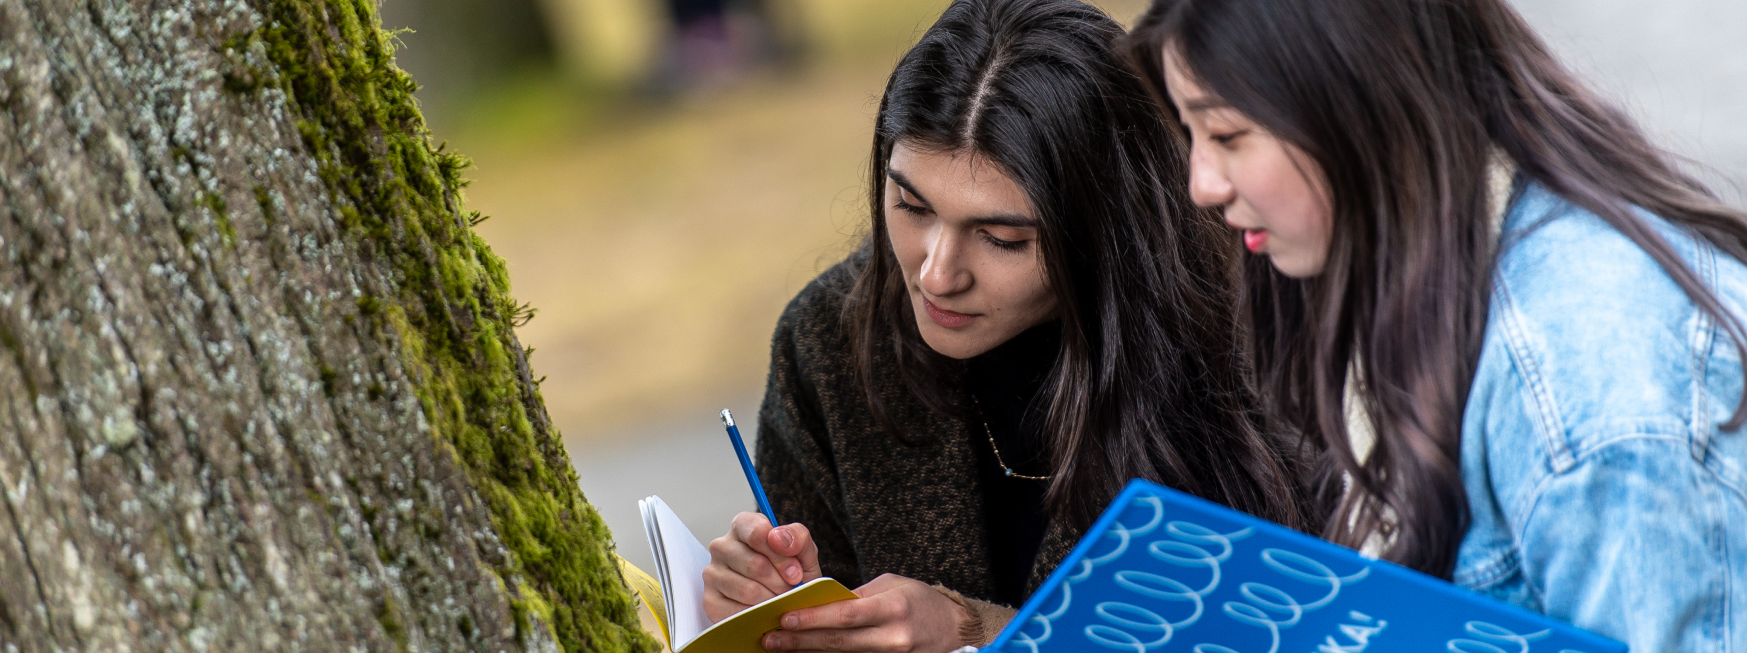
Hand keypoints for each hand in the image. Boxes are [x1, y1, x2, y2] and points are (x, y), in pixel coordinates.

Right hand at [703, 512, 821, 621]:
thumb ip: (798, 538)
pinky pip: (737, 611)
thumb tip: (779, 538)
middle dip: (780, 583)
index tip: (795, 573)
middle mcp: (721, 546)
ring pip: (747, 590)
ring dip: (771, 600)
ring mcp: (712, 572)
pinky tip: (764, 611)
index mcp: (743, 526)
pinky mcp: (710, 599)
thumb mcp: (803, 552)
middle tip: (790, 591)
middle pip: (755, 564)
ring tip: (779, 600)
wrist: (783, 600)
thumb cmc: (790, 572)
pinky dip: (757, 616)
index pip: (757, 533)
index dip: (781, 556)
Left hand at [759, 574, 969, 652]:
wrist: (952, 627)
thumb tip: (818, 603)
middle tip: (769, 639)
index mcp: (893, 608)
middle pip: (838, 641)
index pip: (846, 615)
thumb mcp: (890, 586)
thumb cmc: (917, 600)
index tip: (784, 617)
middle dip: (800, 641)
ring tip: (779, 648)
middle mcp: (893, 636)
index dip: (813, 618)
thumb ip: (856, 596)